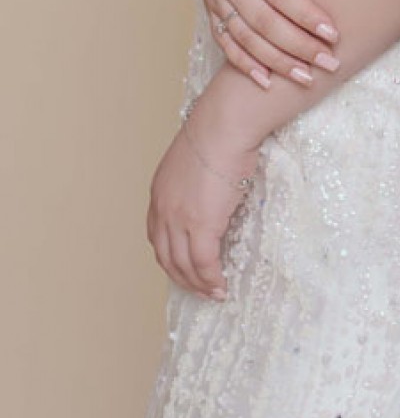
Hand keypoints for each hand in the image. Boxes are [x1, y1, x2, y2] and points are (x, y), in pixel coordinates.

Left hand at [147, 106, 258, 299]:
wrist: (224, 125)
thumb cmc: (218, 132)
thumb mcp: (195, 159)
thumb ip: (195, 180)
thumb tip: (212, 190)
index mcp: (159, 193)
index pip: (158, 236)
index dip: (170, 256)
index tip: (184, 267)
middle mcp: (163, 210)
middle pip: (167, 256)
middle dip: (182, 277)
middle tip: (198, 288)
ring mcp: (179, 220)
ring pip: (183, 265)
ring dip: (197, 284)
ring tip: (212, 292)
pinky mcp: (201, 225)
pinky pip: (204, 263)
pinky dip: (210, 279)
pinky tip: (219, 286)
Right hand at [189, 0, 337, 85]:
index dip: (305, 15)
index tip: (332, 33)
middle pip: (264, 21)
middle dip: (298, 47)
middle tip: (329, 63)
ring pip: (245, 38)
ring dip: (276, 62)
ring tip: (306, 79)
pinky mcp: (211, 9)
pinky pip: (225, 42)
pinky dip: (243, 64)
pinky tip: (266, 81)